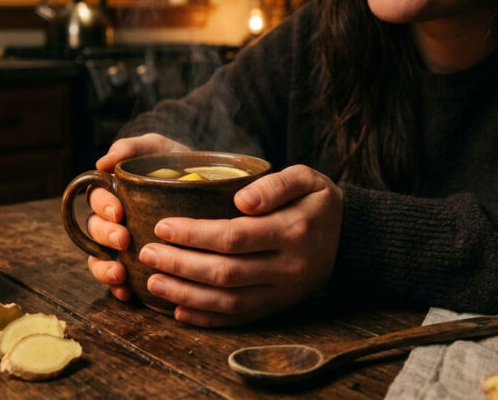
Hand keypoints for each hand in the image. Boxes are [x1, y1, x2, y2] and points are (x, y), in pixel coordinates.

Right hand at [85, 133, 189, 301]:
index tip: (119, 212)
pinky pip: (118, 281)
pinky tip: (126, 292)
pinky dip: (117, 288)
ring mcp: (122, 245)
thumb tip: (101, 163)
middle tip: (123, 240)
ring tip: (119, 274)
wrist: (209, 187)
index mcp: (113, 192)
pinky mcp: (135, 265)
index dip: (102, 206)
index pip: (95, 198)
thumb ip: (131, 147)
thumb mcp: (157, 148)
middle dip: (104, 236)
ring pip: (99, 257)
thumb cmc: (177, 164)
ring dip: (103, 267)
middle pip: (95, 229)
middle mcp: (113, 220)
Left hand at [140, 164, 342, 326]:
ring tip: (152, 282)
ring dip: (186, 295)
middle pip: (225, 272)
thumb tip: (241, 200)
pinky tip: (178, 311)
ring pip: (228, 301)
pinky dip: (206, 319)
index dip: (194, 234)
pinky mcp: (278, 308)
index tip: (162, 226)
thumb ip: (274, 184)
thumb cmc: (317, 201)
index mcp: (293, 230)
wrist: (351, 239)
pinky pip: (239, 318)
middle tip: (146, 253)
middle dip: (180, 264)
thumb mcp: (306, 178)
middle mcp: (288, 267)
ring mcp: (283, 293)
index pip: (234, 237)